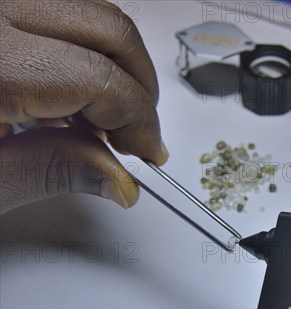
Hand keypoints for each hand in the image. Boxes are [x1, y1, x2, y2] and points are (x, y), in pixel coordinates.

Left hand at [0, 0, 168, 213]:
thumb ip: (50, 172)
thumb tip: (117, 180)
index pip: (100, 78)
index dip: (138, 120)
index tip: (147, 151)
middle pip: (109, 29)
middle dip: (140, 85)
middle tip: (136, 131)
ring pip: (90, 11)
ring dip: (115, 60)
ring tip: (99, 110)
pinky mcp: (0, 8)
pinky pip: (60, 10)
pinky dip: (81, 44)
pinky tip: (65, 86)